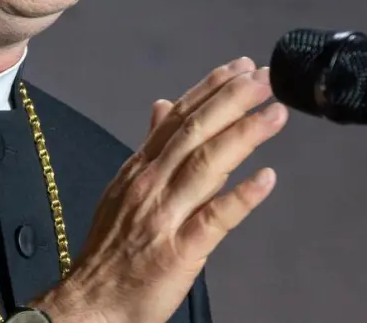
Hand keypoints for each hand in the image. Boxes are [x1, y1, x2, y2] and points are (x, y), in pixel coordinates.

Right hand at [33, 57, 287, 322]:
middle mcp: (150, 185)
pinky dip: (240, 196)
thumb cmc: (111, 250)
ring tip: (274, 113)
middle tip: (264, 76)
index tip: (238, 67)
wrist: (91, 302)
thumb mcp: (124, 188)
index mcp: (139, 169)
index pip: (178, 119)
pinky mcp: (179, 251)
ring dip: (242, 135)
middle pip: (194, 133)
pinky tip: (266, 178)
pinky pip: (214, 219)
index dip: (209, 90)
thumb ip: (150, 147)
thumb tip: (163, 106)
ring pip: (205, 166)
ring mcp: (163, 216)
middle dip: (231, 101)